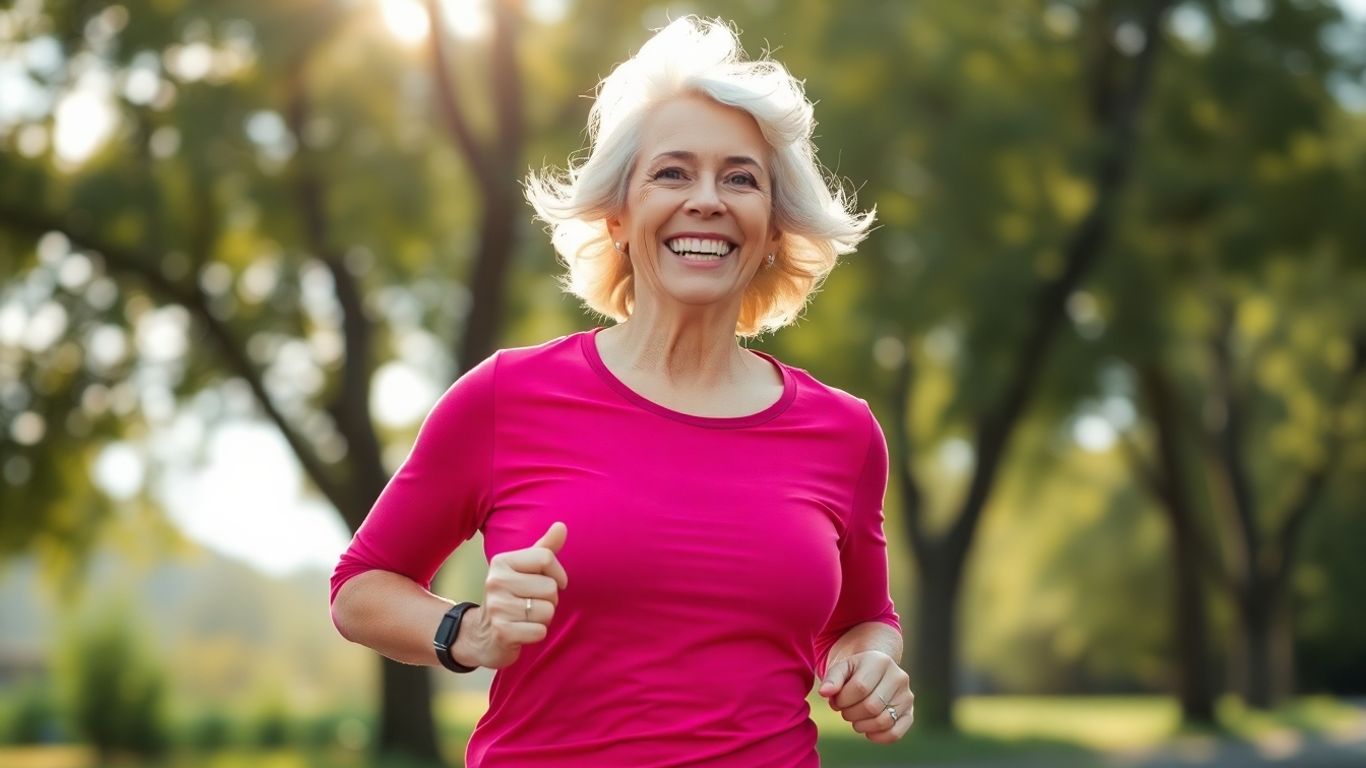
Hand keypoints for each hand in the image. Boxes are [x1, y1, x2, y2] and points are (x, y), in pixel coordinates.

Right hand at [462, 522, 567, 668]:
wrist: (482, 634)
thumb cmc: (512, 596)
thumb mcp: (525, 570)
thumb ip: (544, 549)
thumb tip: (561, 525)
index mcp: (502, 562)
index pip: (546, 558)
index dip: (558, 573)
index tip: (552, 582)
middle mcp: (496, 582)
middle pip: (550, 587)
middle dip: (549, 599)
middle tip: (532, 603)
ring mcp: (497, 608)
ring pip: (548, 610)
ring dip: (543, 618)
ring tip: (527, 617)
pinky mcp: (502, 632)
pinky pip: (540, 631)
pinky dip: (537, 633)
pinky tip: (523, 630)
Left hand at [818, 651, 913, 742]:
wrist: (875, 671)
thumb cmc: (854, 671)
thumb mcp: (841, 668)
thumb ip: (832, 679)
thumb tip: (825, 692)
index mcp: (881, 661)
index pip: (860, 687)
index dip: (842, 699)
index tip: (836, 700)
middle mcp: (899, 677)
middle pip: (871, 706)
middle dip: (850, 713)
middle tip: (844, 710)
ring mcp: (907, 696)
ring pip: (882, 721)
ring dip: (861, 726)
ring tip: (854, 719)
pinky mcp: (909, 713)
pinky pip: (896, 733)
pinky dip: (878, 737)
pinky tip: (867, 731)